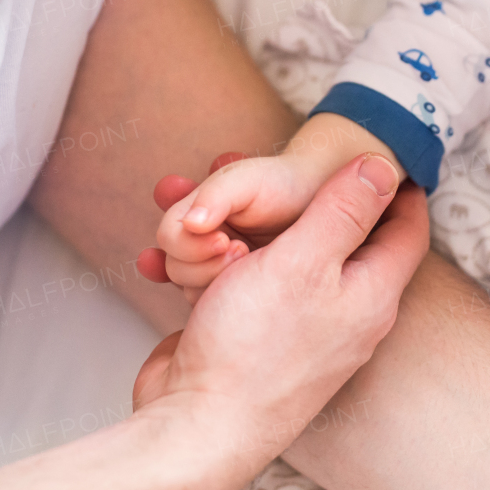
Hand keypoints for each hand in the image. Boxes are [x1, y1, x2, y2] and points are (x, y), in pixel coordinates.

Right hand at [132, 155, 427, 470]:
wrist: (196, 423)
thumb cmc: (252, 348)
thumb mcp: (304, 262)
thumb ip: (344, 212)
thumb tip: (383, 166)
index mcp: (370, 294)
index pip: (407, 230)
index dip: (399, 187)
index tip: (383, 152)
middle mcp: (342, 313)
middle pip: (339, 238)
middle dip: (306, 199)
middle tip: (281, 166)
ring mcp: (297, 328)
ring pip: (281, 258)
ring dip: (248, 228)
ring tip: (218, 201)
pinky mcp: (252, 336)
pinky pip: (242, 284)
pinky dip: (217, 262)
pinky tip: (191, 249)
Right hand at [152, 151, 323, 302]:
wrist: (319, 202)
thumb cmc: (282, 186)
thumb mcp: (248, 182)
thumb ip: (216, 195)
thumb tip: (191, 223)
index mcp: (195, 214)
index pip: (170, 238)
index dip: (191, 244)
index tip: (226, 241)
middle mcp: (200, 241)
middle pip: (176, 268)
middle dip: (206, 264)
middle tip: (242, 251)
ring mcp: (217, 268)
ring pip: (193, 290)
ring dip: (219, 280)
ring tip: (250, 260)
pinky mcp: (235, 292)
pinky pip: (216, 307)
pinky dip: (225, 299)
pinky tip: (243, 289)